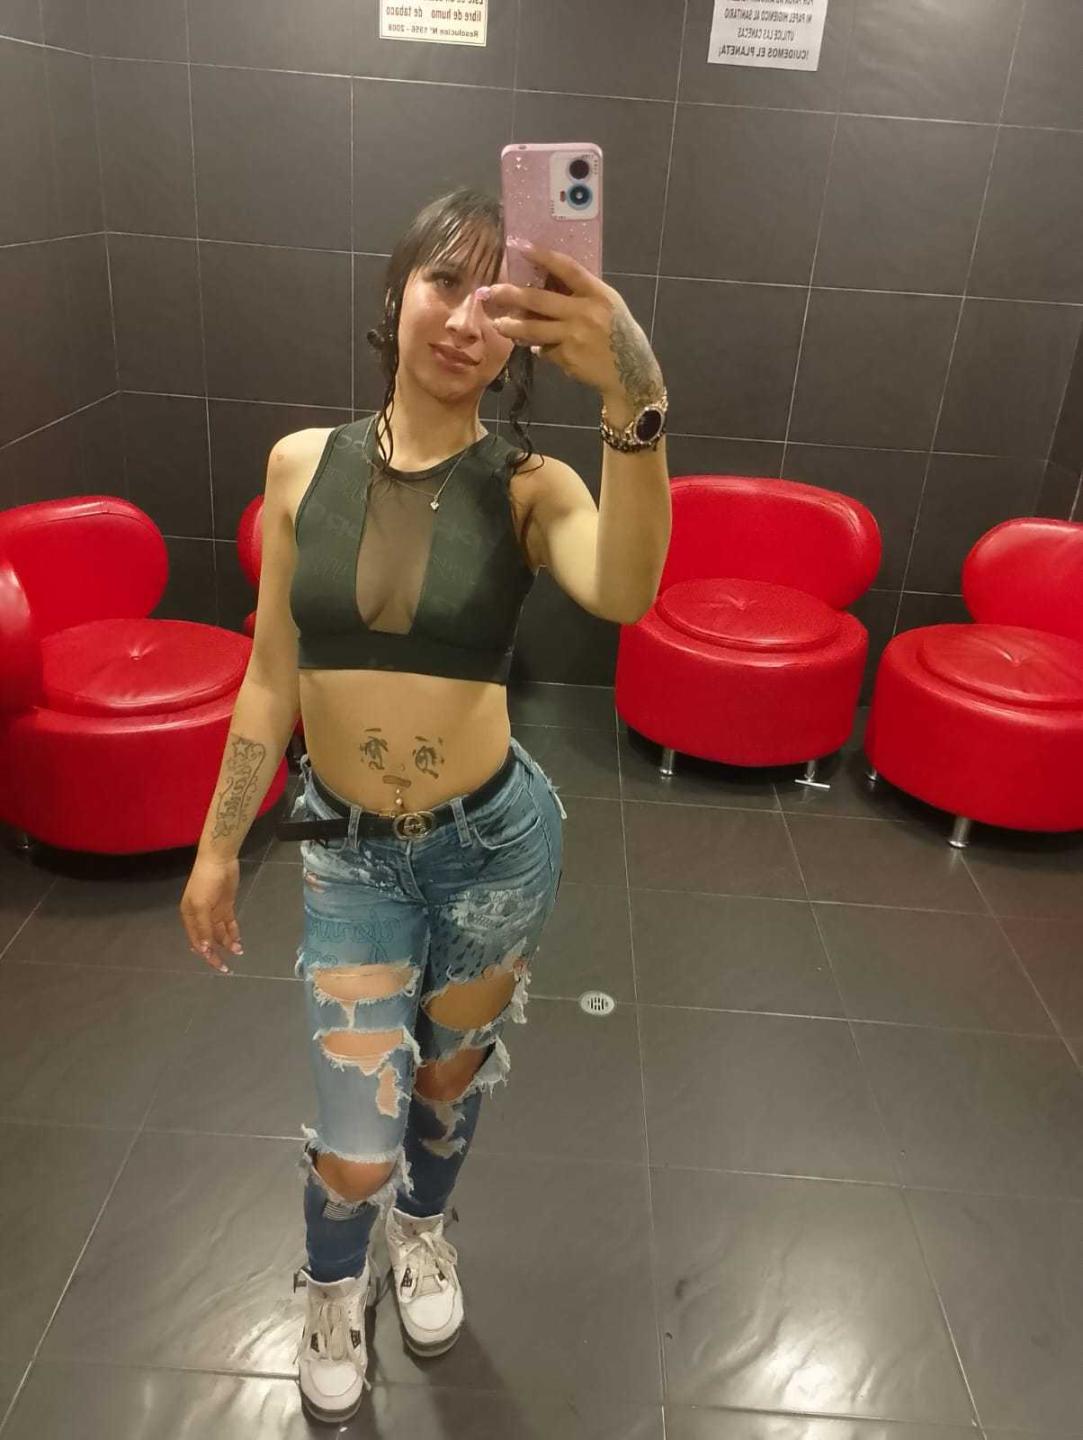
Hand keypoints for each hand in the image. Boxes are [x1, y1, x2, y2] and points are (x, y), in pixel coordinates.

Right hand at [180, 854, 242, 972]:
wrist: (219, 860)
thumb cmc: (206, 882)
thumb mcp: (202, 906)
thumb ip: (204, 928)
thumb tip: (204, 950)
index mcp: (189, 917)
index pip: (197, 941)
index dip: (206, 954)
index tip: (217, 965)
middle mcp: (200, 917)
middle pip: (208, 940)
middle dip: (216, 953)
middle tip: (227, 967)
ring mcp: (213, 911)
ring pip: (220, 933)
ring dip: (227, 943)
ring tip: (238, 951)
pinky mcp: (226, 906)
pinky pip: (228, 924)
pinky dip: (233, 933)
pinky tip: (238, 941)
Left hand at [480, 241, 664, 405]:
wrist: (631, 372)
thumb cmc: (618, 333)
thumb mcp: (608, 305)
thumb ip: (581, 294)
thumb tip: (545, 283)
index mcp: (598, 294)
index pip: (566, 268)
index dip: (541, 255)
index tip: (518, 245)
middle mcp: (585, 313)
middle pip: (538, 300)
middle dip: (510, 294)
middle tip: (489, 291)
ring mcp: (574, 337)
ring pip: (532, 329)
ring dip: (511, 326)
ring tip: (497, 324)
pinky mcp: (566, 358)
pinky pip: (544, 349)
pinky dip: (539, 347)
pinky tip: (539, 348)